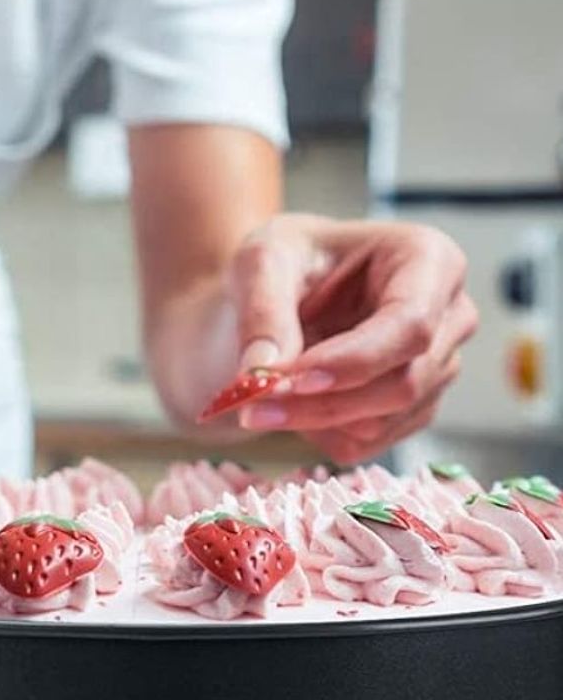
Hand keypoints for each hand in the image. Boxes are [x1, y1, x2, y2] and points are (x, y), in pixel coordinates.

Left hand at [226, 214, 477, 463]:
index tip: (290, 379)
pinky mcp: (416, 407)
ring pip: (385, 420)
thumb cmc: (286, 259)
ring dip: (313, 420)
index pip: (411, 324)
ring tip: (258, 398)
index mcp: (427, 257)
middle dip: (323, 401)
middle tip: (251, 403)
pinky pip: (370, 441)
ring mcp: (438, 366)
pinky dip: (321, 432)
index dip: (354, 361)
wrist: (283, 289)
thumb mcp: (262, 262)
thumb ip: (263, 311)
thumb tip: (263, 374)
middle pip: (403, 382)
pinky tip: (292, 401)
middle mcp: (449, 315)